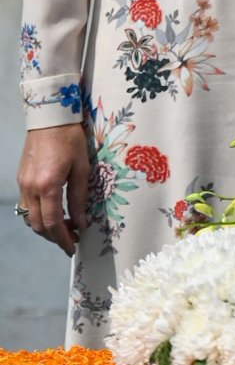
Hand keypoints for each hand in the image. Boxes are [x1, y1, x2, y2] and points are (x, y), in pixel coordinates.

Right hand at [16, 125, 90, 256]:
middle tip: (72, 239)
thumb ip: (80, 198)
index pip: (52, 223)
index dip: (62, 239)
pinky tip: (53, 211)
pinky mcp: (21, 178)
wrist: (49, 118)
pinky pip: (26, 205)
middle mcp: (30, 187)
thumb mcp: (82, 168)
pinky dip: (38, 214)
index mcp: (48, 186)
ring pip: (29, 217)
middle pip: (37, 225)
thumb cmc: (70, 139)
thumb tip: (81, 222)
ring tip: (65, 226)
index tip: (73, 247)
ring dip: (45, 227)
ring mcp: (23, 183)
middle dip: (54, 237)